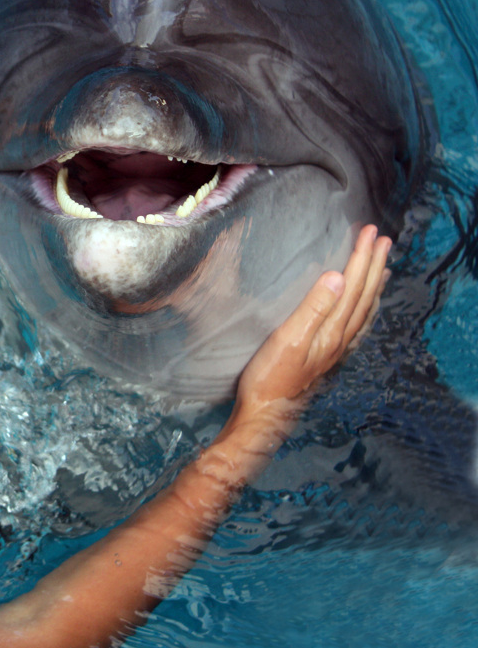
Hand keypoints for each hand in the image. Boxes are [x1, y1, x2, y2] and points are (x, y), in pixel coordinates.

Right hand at [232, 225, 390, 428]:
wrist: (265, 414)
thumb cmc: (269, 378)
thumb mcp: (289, 340)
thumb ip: (313, 308)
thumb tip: (337, 277)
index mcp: (331, 331)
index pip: (352, 287)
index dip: (362, 259)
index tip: (369, 233)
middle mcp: (339, 339)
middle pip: (363, 296)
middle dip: (373, 265)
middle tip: (382, 239)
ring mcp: (335, 350)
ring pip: (363, 310)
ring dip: (373, 285)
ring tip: (382, 266)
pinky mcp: (326, 356)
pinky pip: (355, 325)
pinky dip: (364, 309)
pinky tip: (362, 307)